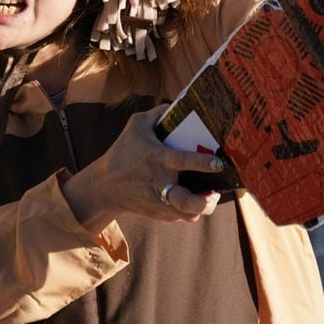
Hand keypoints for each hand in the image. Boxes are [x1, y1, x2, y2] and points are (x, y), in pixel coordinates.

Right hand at [61, 104, 224, 232]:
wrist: (106, 186)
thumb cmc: (123, 151)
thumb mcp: (136, 125)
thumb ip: (158, 114)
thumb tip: (178, 105)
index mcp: (156, 159)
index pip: (182, 161)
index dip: (202, 163)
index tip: (218, 163)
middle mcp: (159, 183)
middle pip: (185, 201)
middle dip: (203, 202)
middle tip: (214, 193)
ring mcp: (159, 202)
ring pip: (187, 214)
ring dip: (202, 208)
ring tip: (209, 197)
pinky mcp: (159, 214)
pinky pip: (181, 217)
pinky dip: (190, 210)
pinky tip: (194, 199)